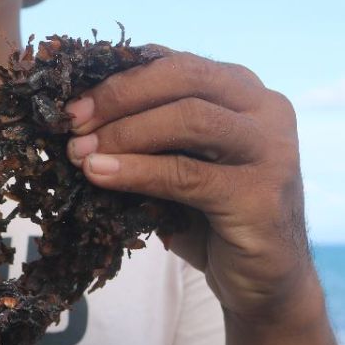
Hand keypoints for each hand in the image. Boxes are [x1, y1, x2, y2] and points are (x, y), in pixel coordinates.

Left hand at [63, 48, 316, 326]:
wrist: (263, 282)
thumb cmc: (208, 214)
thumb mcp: (177, 160)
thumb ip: (147, 131)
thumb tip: (77, 113)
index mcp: (243, 90)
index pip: (175, 63)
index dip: (119, 75)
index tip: (72, 101)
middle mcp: (266, 110)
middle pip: (185, 77)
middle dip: (120, 95)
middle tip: (73, 122)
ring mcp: (272, 150)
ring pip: (189, 119)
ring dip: (124, 133)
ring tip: (80, 153)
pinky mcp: (262, 196)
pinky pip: (187, 174)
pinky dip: (137, 172)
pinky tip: (100, 175)